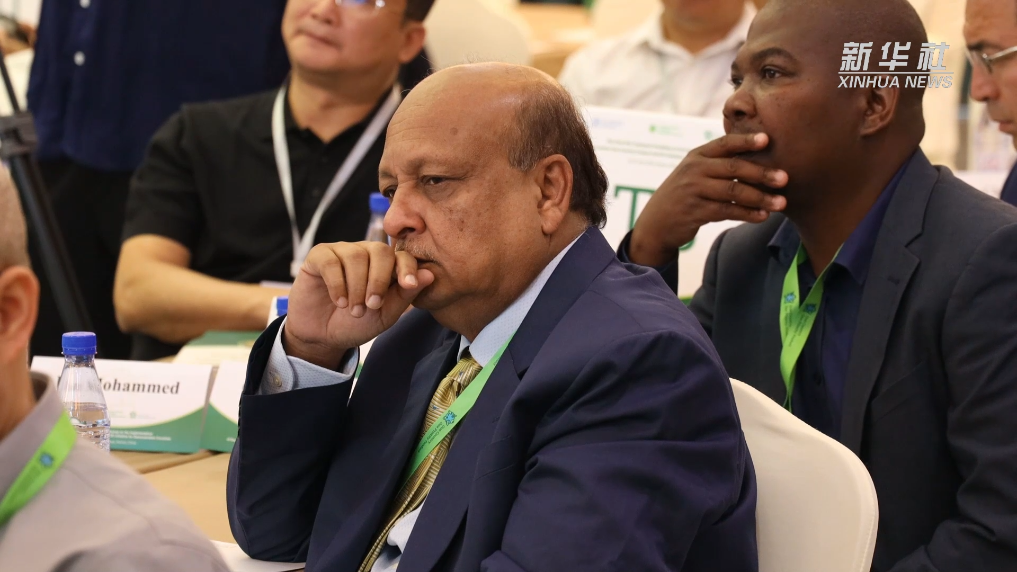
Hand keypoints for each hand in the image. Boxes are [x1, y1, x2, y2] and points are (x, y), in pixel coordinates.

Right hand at [282, 241, 434, 368]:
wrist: (322, 336)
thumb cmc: (356, 324)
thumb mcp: (385, 315)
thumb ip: (405, 295)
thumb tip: (430, 274)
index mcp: (386, 265)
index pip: (402, 256)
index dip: (407, 268)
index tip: (408, 285)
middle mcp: (365, 253)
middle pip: (380, 250)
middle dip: (379, 279)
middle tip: (372, 305)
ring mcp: (342, 252)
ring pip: (355, 256)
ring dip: (356, 287)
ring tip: (354, 310)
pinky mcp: (319, 256)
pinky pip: (331, 261)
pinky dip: (337, 284)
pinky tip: (339, 301)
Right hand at [628, 133, 787, 266]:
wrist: (657, 222)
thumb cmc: (686, 194)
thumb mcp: (696, 172)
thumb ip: (720, 163)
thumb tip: (760, 157)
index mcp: (697, 155)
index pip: (725, 143)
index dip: (746, 141)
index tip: (767, 140)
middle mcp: (694, 170)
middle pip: (733, 168)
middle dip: (761, 173)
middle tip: (785, 178)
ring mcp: (693, 190)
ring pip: (732, 191)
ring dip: (760, 198)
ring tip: (781, 203)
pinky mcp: (695, 211)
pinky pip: (727, 211)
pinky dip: (747, 214)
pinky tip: (762, 216)